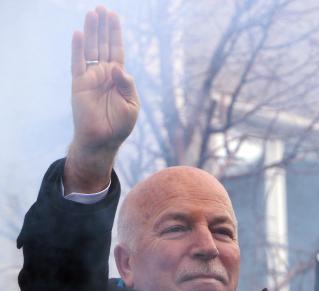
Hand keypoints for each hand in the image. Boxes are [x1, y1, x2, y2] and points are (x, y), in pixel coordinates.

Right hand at [65, 6, 138, 193]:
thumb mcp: (131, 104)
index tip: (114, 17)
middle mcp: (104, 73)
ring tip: (92, 13)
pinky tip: (78, 33)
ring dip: (91, 32)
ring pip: (91, 50)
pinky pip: (78, 63)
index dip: (116, 34)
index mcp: (118, 77)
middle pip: (104, 45)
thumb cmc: (119, 125)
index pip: (117, 50)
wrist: (103, 140)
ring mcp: (91, 77)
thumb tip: (118, 68)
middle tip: (103, 8)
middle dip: (104, 27)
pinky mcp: (80, 84)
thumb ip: (127, 85)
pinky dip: (77, 49)